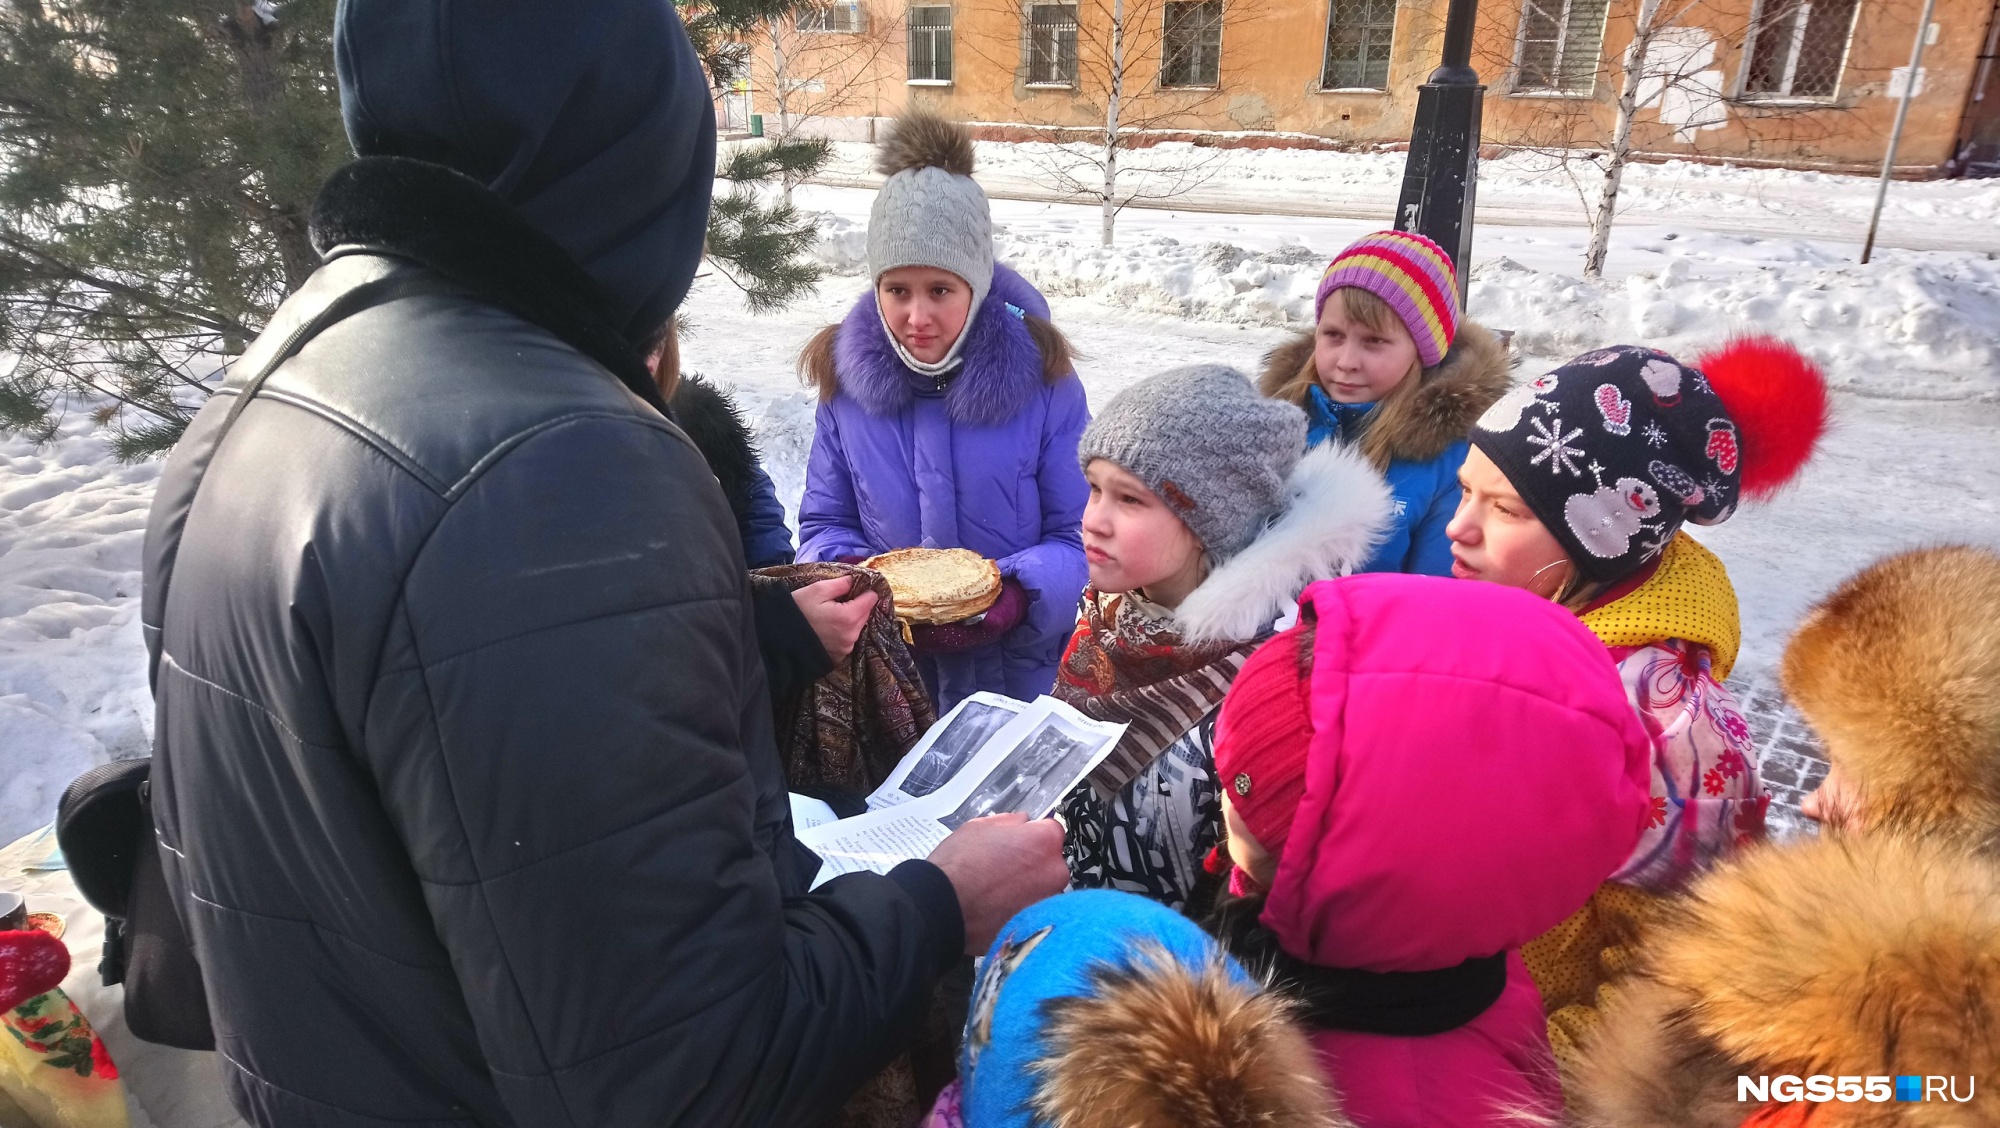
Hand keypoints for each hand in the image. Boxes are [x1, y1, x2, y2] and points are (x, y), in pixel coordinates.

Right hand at [792, 577, 877, 662]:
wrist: (779, 641)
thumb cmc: (797, 612)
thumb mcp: (816, 590)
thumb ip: (840, 584)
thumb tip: (854, 580)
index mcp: (848, 617)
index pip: (871, 599)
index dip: (864, 590)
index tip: (854, 588)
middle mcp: (852, 635)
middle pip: (866, 614)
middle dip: (857, 605)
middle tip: (838, 600)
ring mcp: (846, 648)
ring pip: (857, 627)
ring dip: (850, 619)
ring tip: (831, 615)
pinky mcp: (839, 657)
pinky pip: (848, 640)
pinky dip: (842, 632)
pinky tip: (828, 629)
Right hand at [926, 813, 1067, 954]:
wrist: (944, 907)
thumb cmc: (959, 866)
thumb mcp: (981, 826)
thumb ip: (1011, 821)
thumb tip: (1022, 822)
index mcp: (1045, 840)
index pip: (1050, 831)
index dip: (1031, 836)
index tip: (1018, 842)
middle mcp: (1055, 870)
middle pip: (1050, 861)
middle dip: (1032, 862)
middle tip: (1004, 867)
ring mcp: (1049, 899)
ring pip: (1043, 886)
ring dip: (1027, 886)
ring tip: (998, 889)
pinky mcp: (1038, 923)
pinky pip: (1033, 909)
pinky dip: (1021, 906)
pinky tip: (998, 905)